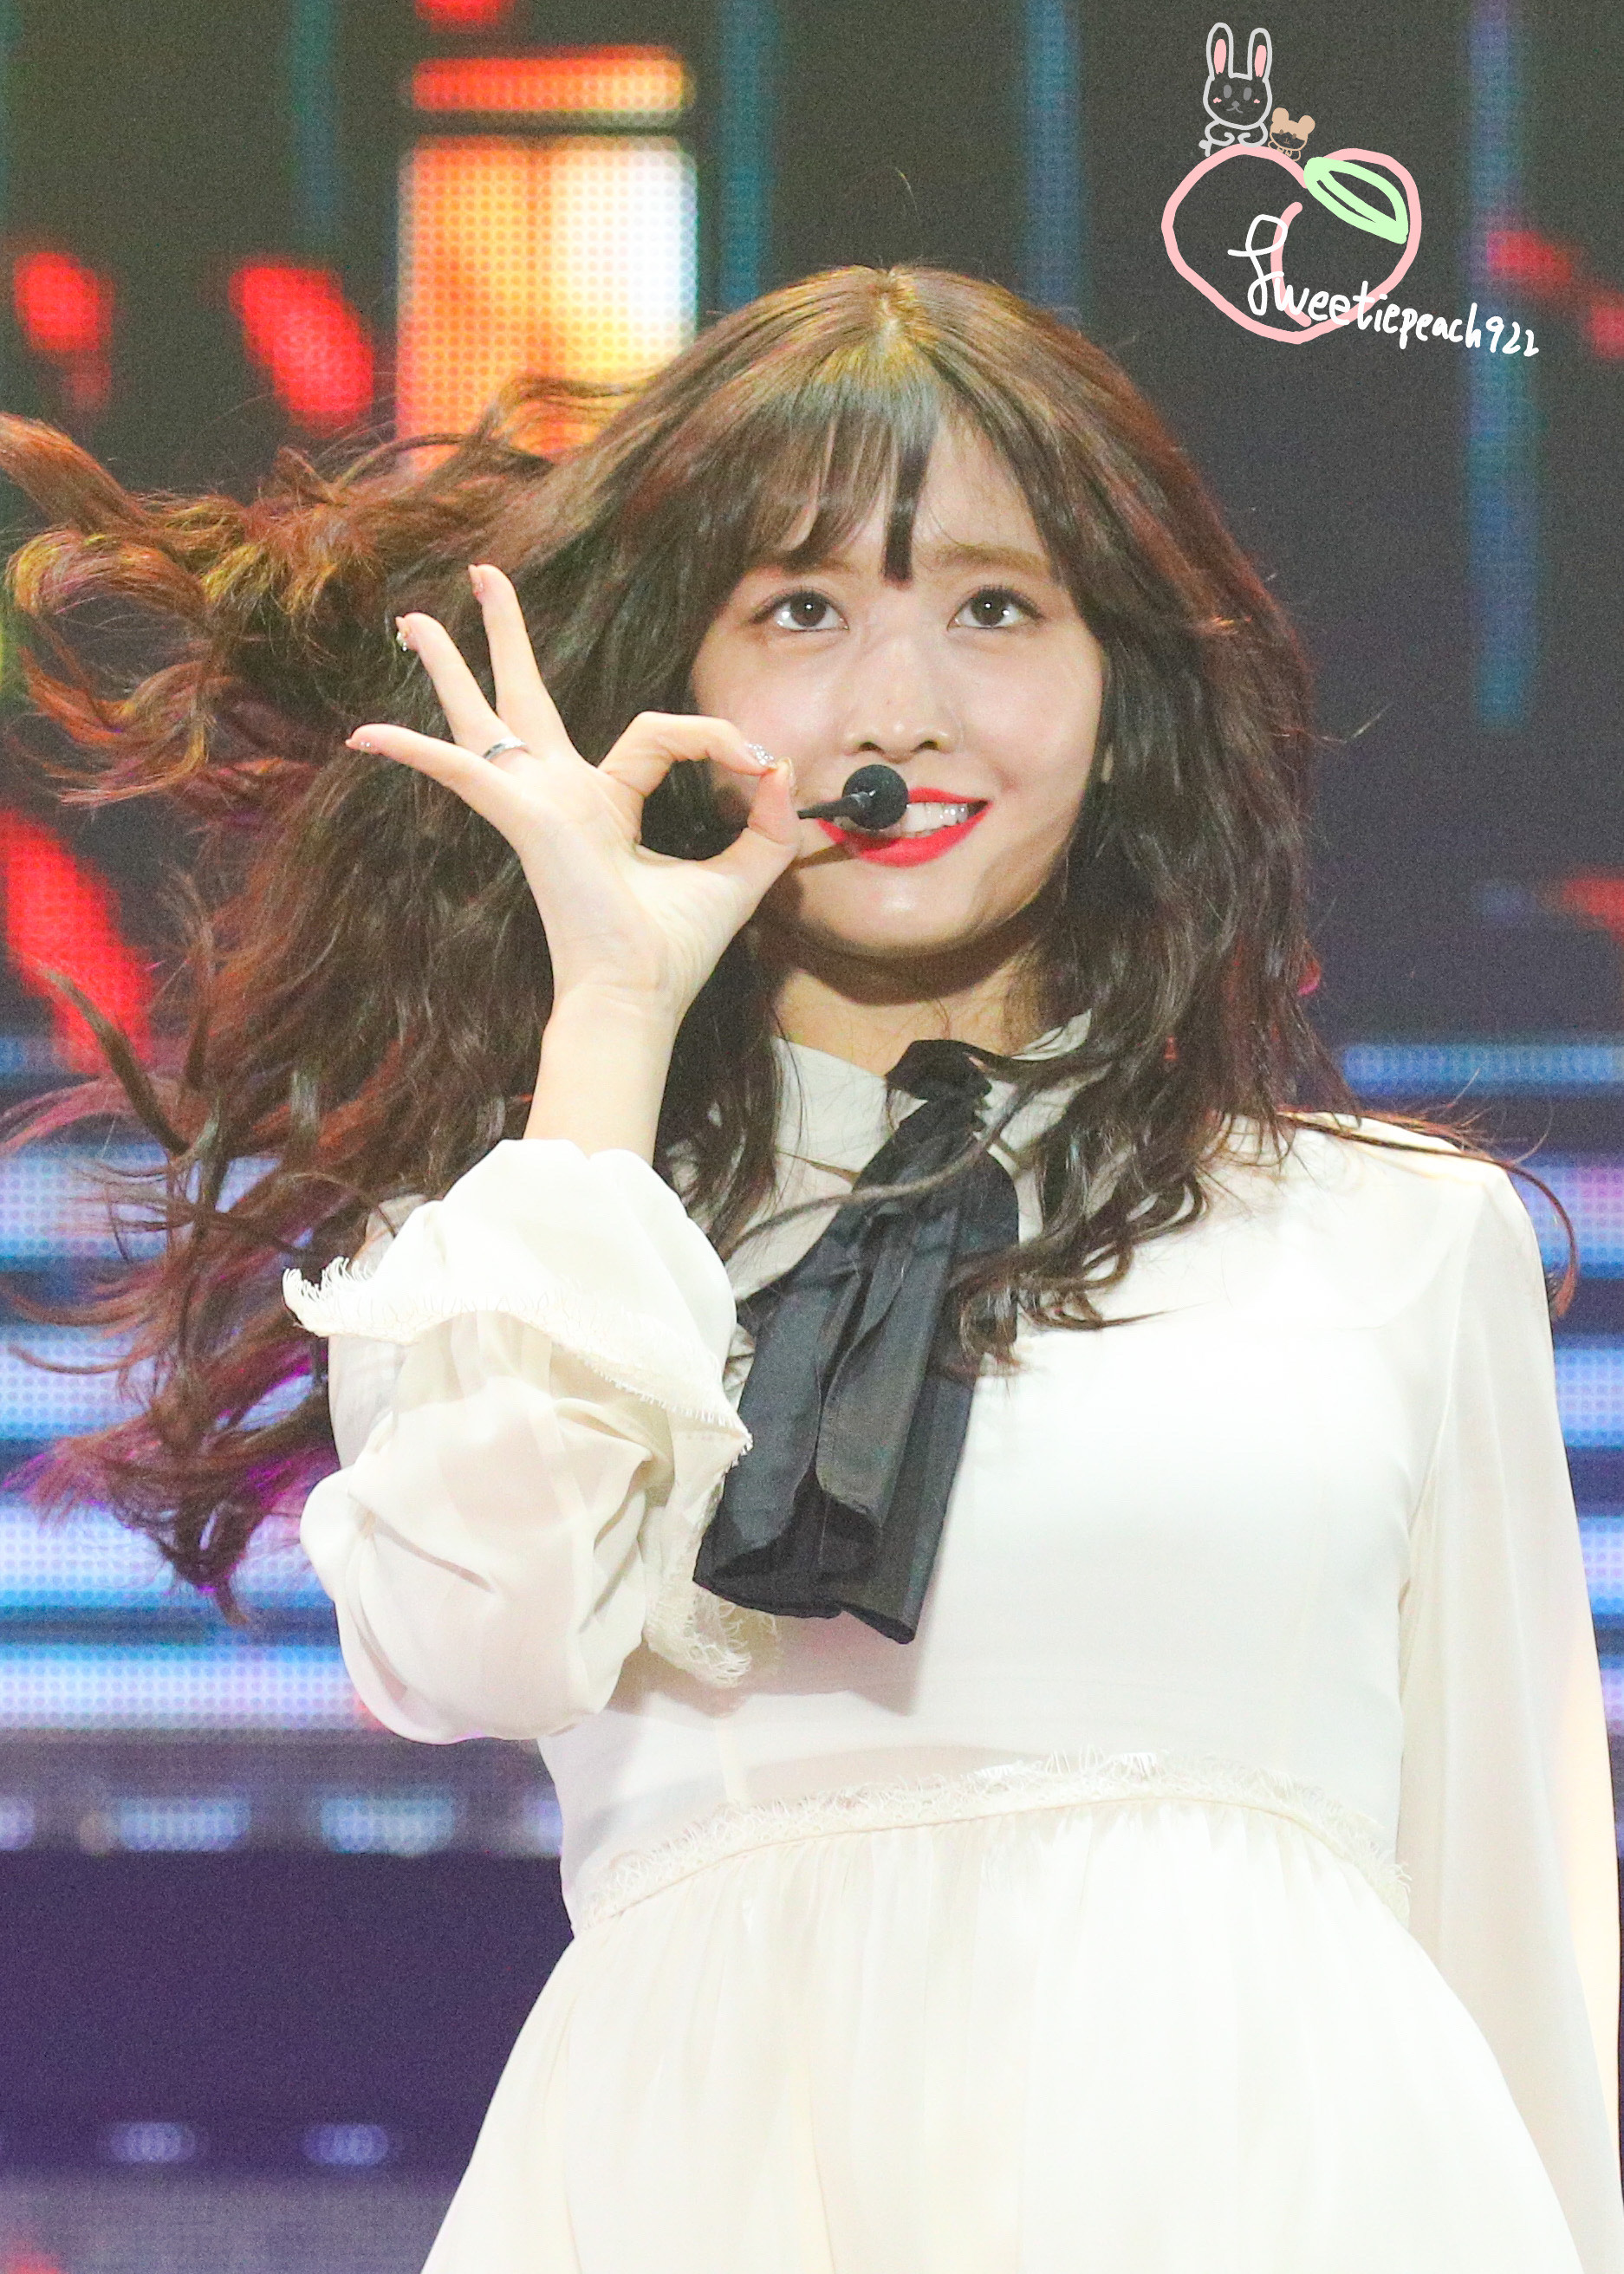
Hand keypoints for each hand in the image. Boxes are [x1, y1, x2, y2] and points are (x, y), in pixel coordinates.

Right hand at [347, 564, 800, 1032]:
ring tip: (413, 615)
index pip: (654, 733)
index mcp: (604, 803)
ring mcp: (534, 804)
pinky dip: (418, 754)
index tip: (757, 763)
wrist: (638, 996)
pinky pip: (463, 773)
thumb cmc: (674, 951)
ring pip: (483, 717)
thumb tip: (779, 767)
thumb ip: (766, 822)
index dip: (712, 736)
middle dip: (506, 635)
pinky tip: (367, 735)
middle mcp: (560, 795)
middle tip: (484, 576)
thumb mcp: (741, 874)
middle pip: (527, 698)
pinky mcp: (522, 818)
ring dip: (447, 664)